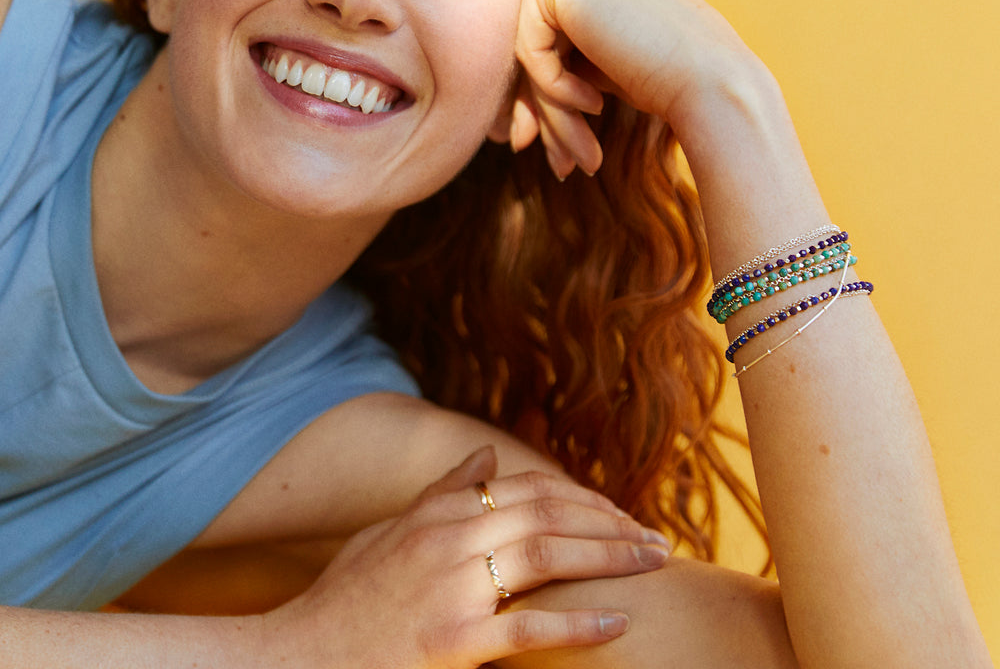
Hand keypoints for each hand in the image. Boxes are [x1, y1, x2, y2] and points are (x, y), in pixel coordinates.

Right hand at [265, 446, 669, 668]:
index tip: (617, 511)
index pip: (528, 488)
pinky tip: (615, 620)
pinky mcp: (452, 642)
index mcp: (441, 512)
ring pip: (545, 556)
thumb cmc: (349, 594)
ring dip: (607, 557)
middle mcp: (451, 539)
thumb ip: (444, 492)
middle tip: (653, 538)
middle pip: (548, 515)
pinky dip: (575, 623)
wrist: (303, 653)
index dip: (580, 496)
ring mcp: (452, 589)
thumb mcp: (394, 529)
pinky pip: (525, 628)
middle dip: (608, 523)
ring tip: (651, 563)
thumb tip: (485, 459)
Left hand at [512, 0, 751, 178]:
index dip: (547, 86)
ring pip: (526, 44)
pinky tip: (594, 102)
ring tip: (580, 153)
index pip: (543, 21)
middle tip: (563, 163)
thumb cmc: (663, 76)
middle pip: (532, 31)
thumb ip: (550, 71)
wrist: (711, 80)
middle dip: (544, 105)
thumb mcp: (594, 66)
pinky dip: (554, 87)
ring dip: (550, 108)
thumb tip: (507, 130)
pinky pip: (528, 48)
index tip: (558, 141)